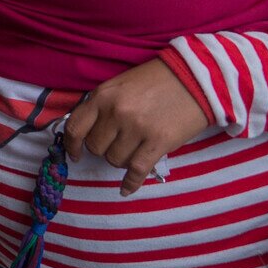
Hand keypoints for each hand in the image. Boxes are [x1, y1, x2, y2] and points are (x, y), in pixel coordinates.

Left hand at [63, 58, 210, 195]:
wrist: (195, 78)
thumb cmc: (156, 80)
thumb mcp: (120, 85)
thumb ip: (103, 105)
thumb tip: (90, 130)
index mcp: (102, 96)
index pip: (75, 127)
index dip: (72, 145)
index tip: (75, 153)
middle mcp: (116, 112)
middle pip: (96, 147)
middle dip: (104, 149)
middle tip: (118, 143)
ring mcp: (136, 128)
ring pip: (115, 160)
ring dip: (121, 160)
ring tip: (134, 150)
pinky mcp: (159, 141)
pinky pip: (137, 170)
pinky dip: (130, 183)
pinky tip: (126, 189)